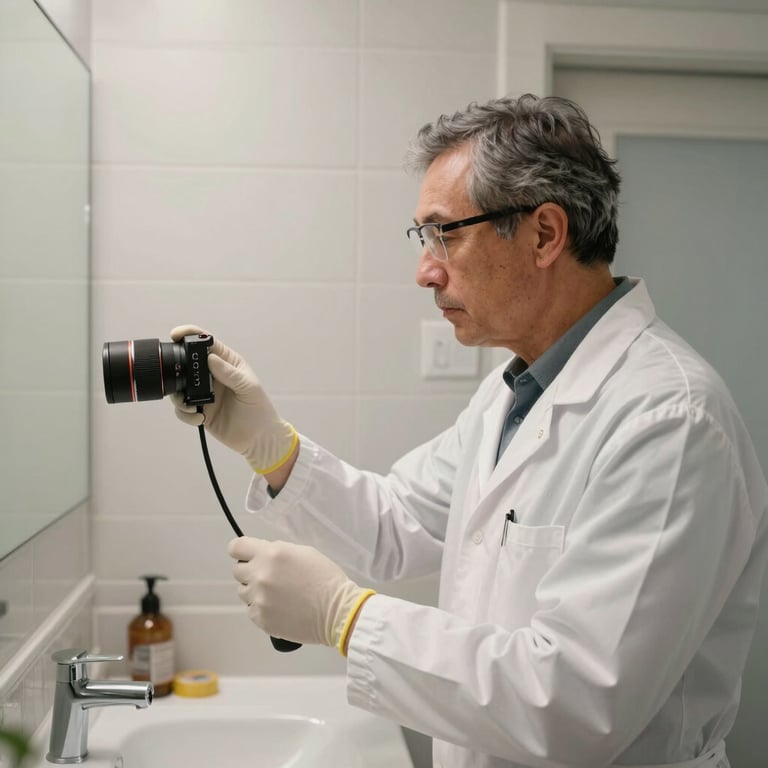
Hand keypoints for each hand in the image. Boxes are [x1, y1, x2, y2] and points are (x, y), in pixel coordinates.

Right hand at [170, 325, 297, 473]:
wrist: (259, 439)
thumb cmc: (259, 409)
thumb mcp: (248, 387)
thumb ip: (229, 373)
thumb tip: (210, 358)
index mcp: (227, 363)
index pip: (206, 343)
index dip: (190, 335)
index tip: (176, 335)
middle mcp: (213, 376)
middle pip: (187, 364)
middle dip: (178, 370)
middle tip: (180, 382)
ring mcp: (204, 394)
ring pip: (179, 388)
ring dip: (179, 397)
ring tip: (191, 407)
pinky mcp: (200, 411)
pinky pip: (183, 409)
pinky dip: (185, 414)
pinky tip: (200, 418)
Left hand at [229, 537, 375, 652]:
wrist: (336, 611)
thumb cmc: (325, 577)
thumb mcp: (303, 552)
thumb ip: (277, 551)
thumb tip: (261, 555)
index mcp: (270, 554)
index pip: (236, 547)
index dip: (241, 550)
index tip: (247, 555)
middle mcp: (260, 575)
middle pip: (238, 570)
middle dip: (251, 571)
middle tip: (270, 576)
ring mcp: (258, 599)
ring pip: (243, 591)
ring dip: (255, 590)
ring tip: (277, 594)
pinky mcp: (260, 619)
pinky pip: (251, 609)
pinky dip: (262, 608)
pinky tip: (280, 607)